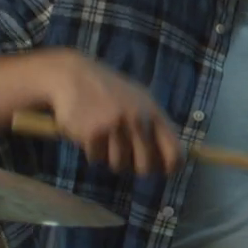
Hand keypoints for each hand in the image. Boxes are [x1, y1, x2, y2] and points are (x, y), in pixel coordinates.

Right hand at [42, 50, 183, 175]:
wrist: (73, 76)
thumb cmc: (109, 93)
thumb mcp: (139, 102)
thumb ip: (154, 129)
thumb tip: (169, 164)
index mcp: (154, 114)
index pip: (174, 153)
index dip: (170, 168)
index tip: (163, 171)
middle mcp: (139, 121)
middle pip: (145, 167)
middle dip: (134, 166)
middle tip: (124, 155)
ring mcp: (116, 127)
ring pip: (119, 165)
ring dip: (110, 157)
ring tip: (104, 138)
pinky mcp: (93, 133)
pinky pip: (97, 159)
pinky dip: (92, 152)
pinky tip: (89, 133)